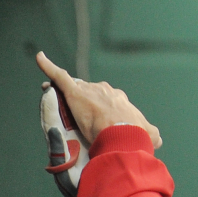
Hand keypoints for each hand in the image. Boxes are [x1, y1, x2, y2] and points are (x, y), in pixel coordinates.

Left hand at [35, 52, 161, 147]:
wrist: (124, 135)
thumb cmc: (136, 136)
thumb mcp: (150, 135)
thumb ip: (153, 134)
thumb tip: (158, 138)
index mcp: (121, 100)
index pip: (108, 101)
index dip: (101, 109)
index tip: (98, 120)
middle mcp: (106, 91)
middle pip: (91, 93)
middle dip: (85, 102)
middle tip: (79, 117)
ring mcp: (90, 91)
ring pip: (75, 89)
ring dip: (66, 93)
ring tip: (55, 99)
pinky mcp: (73, 92)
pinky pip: (58, 77)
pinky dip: (48, 67)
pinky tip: (39, 58)